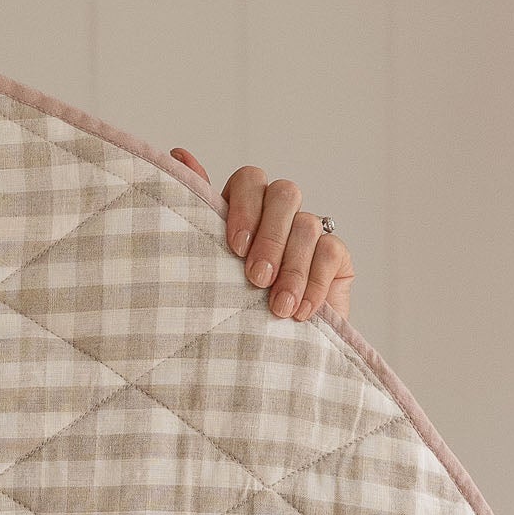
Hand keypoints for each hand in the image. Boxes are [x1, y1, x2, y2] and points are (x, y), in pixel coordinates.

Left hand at [168, 151, 351, 324]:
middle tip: (256, 279)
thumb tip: (178, 154)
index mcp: (244, 211)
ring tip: (277, 309)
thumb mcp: (209, 266)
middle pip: (284, 193)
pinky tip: (300, 312)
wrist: (266, 360)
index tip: (234, 248)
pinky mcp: (335, 257)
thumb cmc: (231, 313)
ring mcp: (309, 233)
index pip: (250, 180)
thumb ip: (199, 213)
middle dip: (270, 237)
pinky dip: (313, 283)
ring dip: (291, 269)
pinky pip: (331, 253)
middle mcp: (278, 216)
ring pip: (307, 225)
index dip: (245, 207)